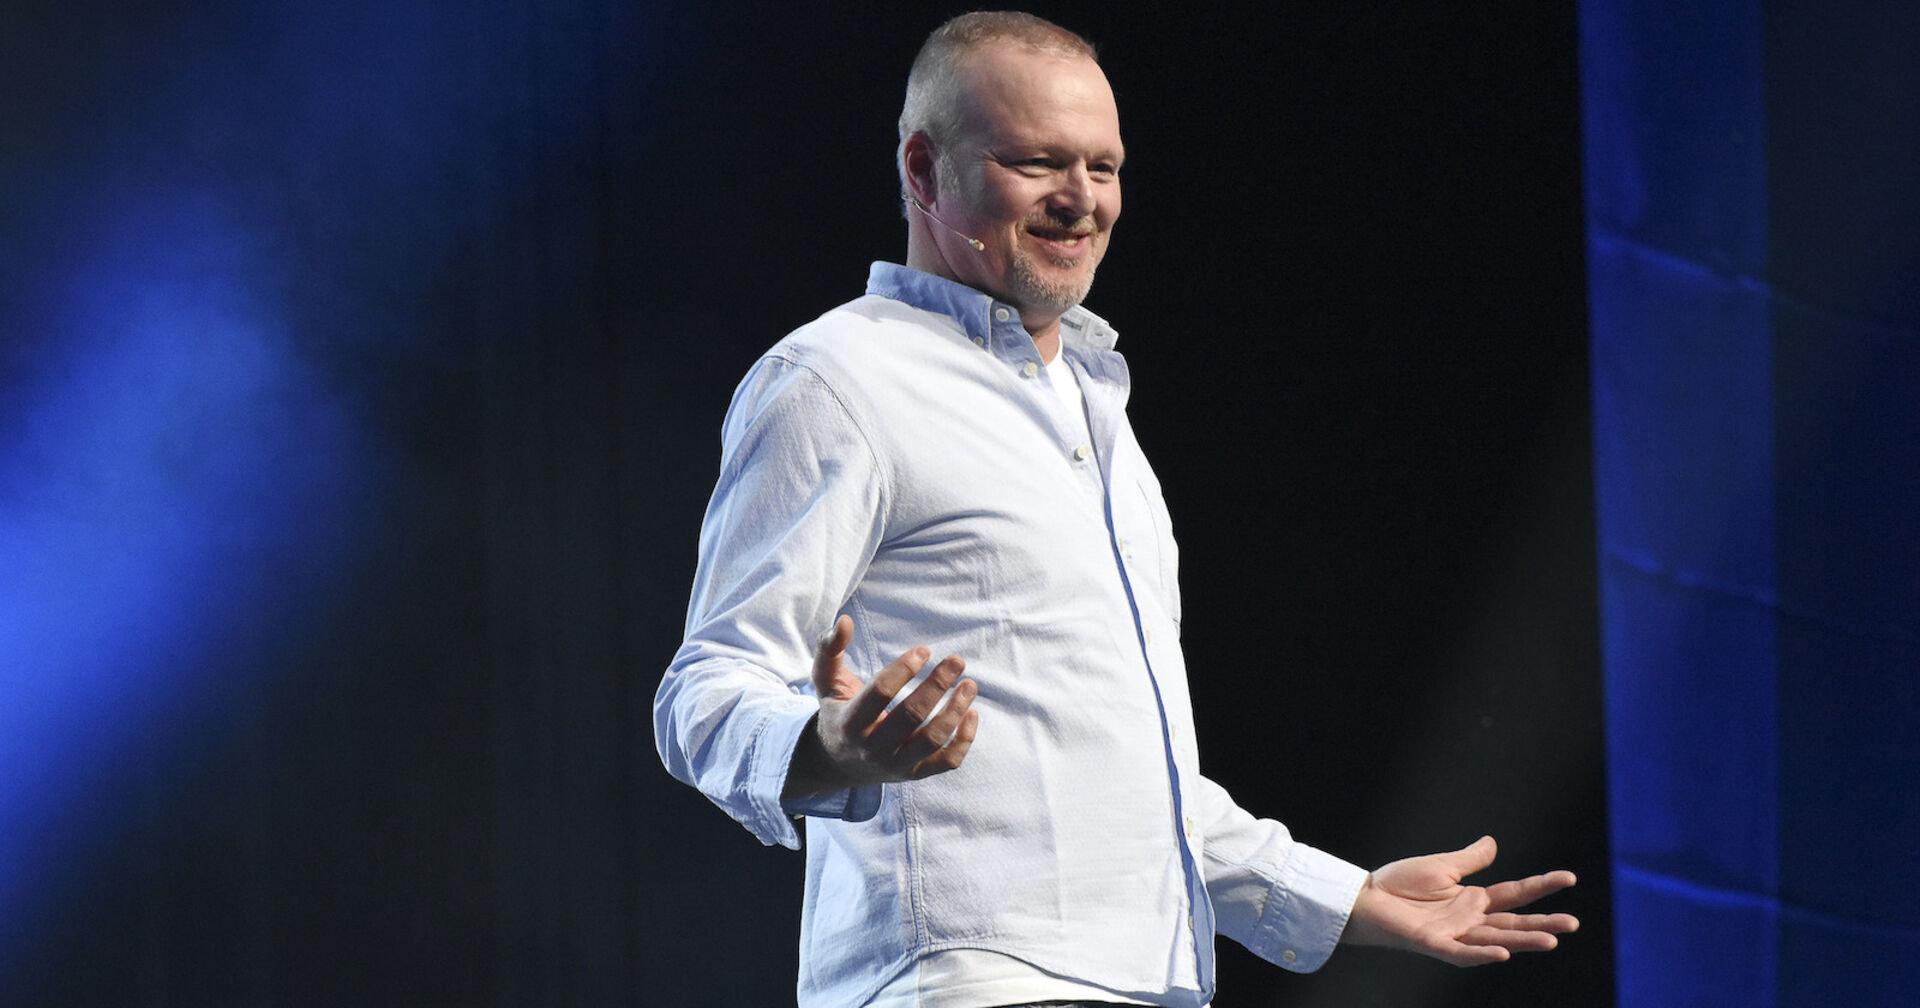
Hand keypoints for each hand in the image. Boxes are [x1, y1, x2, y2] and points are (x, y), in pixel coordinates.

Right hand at [783, 615, 978, 796]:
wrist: (839, 765)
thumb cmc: (838, 713)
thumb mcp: (826, 682)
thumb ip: (830, 649)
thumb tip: (845, 621)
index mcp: (850, 722)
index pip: (880, 692)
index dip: (904, 669)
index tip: (925, 650)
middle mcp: (872, 748)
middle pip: (912, 715)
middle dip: (938, 684)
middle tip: (957, 660)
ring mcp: (896, 764)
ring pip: (933, 739)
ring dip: (956, 710)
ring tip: (970, 684)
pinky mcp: (914, 774)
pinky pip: (947, 762)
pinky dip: (965, 740)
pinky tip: (972, 714)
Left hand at [1342, 835, 1578, 965]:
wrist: (1366, 897)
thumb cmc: (1399, 884)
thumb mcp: (1440, 865)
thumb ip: (1469, 859)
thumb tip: (1493, 842)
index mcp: (1473, 899)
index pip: (1515, 893)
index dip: (1541, 886)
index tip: (1569, 878)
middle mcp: (1470, 919)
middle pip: (1514, 922)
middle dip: (1543, 923)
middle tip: (1573, 923)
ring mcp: (1455, 934)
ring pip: (1496, 939)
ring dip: (1522, 941)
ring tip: (1551, 940)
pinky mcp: (1435, 944)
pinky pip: (1462, 953)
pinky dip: (1482, 954)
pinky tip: (1503, 952)